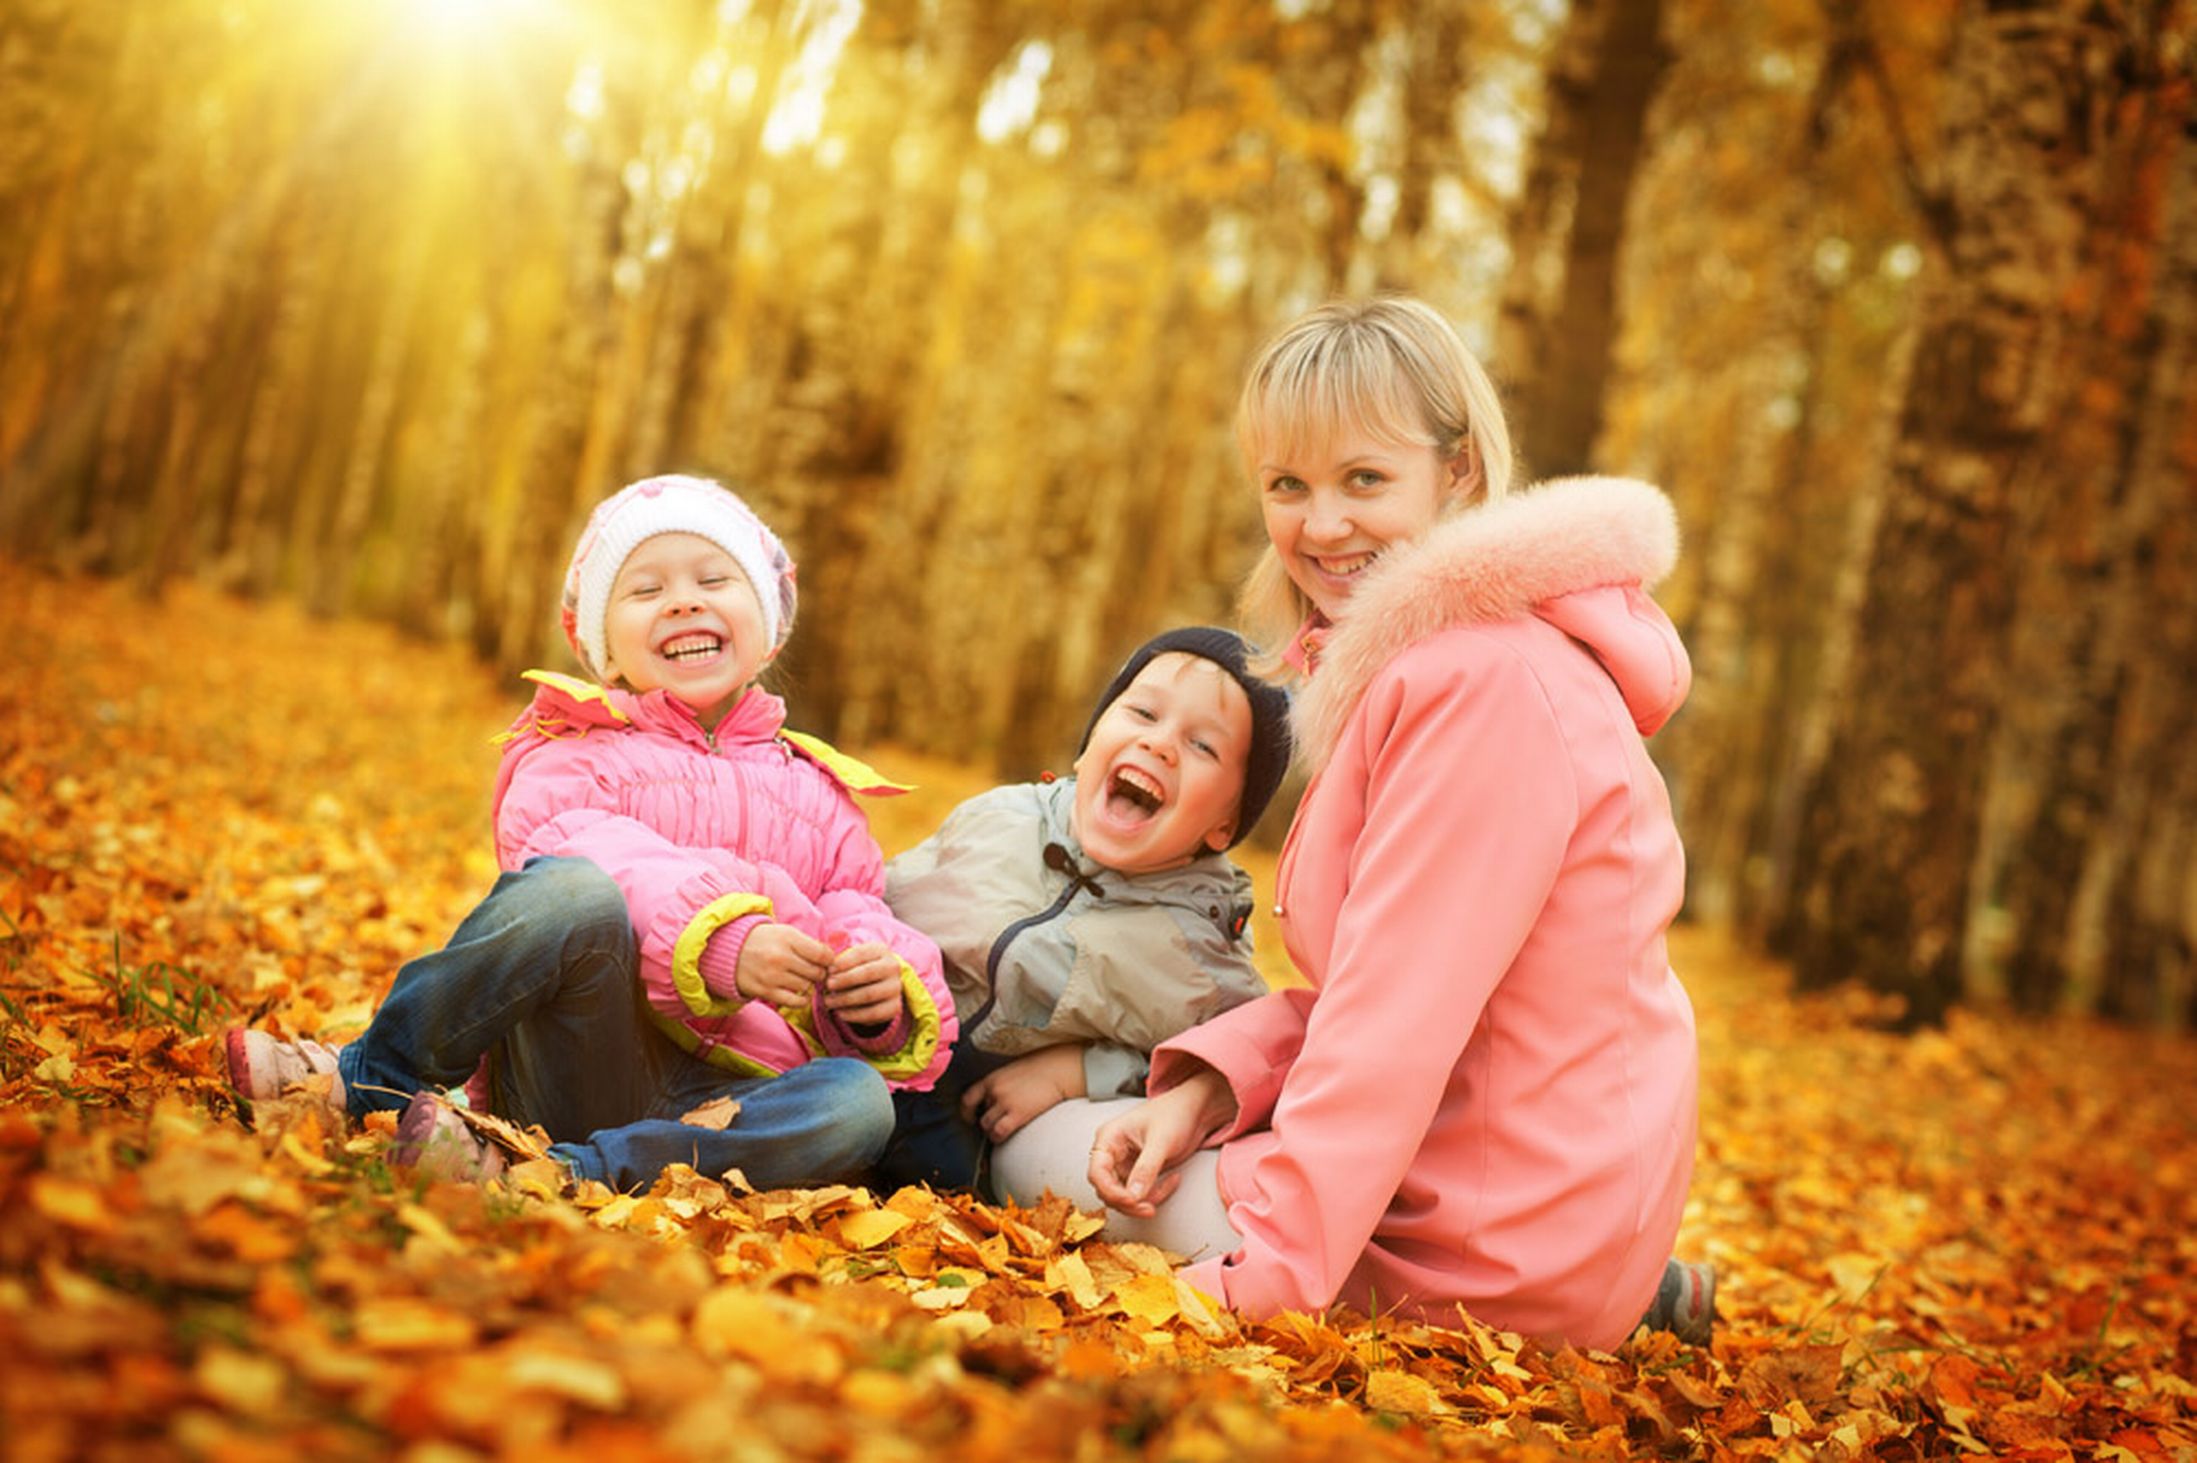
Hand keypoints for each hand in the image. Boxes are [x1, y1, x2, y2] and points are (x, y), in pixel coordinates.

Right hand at [735, 922, 831, 1006]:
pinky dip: (801, 1000)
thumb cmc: (763, 940)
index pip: (822, 954)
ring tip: (802, 979)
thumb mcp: (785, 932)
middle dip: (820, 973)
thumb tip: (832, 959)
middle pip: (816, 972)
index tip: (826, 962)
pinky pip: (795, 1002)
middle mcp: (781, 957)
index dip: (830, 960)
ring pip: (806, 987)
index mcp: (788, 938)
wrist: (728, 951)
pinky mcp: (765, 991)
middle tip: (815, 972)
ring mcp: (772, 976)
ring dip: (808, 985)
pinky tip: (798, 993)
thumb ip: (808, 944)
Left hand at [822, 940, 905, 1026]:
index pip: (861, 954)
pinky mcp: (895, 1007)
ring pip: (869, 994)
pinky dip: (854, 1015)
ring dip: (845, 999)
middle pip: (868, 973)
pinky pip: (873, 1013)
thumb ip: (839, 964)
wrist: (878, 986)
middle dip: (845, 980)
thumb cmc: (857, 969)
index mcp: (881, 950)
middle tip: (828, 985)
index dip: (843, 962)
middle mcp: (893, 967)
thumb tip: (826, 973)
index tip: (829, 970)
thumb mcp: (851, 961)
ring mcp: (896, 987)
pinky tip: (840, 1013)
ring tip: (829, 1001)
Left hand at [962, 1044, 1086, 1142]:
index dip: (966, 1112)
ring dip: (992, 1131)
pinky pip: (999, 1132)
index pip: (968, 1098)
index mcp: (992, 1078)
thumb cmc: (1041, 1069)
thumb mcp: (1013, 1070)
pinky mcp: (1017, 1114)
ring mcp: (1005, 1102)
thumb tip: (995, 1098)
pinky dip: (998, 1138)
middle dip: (986, 1122)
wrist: (1058, 1070)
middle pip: (979, 1115)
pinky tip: (1005, 1136)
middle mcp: (994, 1090)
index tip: (970, 1117)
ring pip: (986, 1126)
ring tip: (1003, 1130)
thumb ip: (1001, 1083)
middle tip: (996, 1125)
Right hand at [1088, 1065, 1234, 1216]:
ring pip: (1123, 1197)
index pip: (1097, 1172)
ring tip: (1168, 1188)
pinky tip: (1173, 1180)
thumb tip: (1134, 1197)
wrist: (1195, 1112)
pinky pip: (1139, 1195)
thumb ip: (1146, 1169)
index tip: (1132, 1200)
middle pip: (1107, 1190)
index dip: (1110, 1191)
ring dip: (1144, 1201)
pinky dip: (1155, 1195)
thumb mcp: (1161, 1141)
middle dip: (1129, 1202)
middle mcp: (1112, 1153)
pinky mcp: (1138, 1174)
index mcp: (1109, 1138)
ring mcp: (1124, 1165)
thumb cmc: (1175, 1114)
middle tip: (1150, 1208)